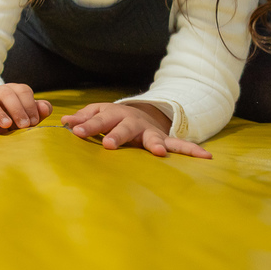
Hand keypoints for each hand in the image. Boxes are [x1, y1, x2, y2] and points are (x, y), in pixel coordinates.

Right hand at [0, 83, 52, 132]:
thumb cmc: (15, 118)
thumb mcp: (28, 115)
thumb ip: (39, 111)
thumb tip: (45, 109)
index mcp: (15, 90)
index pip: (23, 91)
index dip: (30, 105)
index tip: (33, 121)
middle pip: (7, 94)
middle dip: (17, 110)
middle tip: (24, 125)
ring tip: (7, 126)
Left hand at [61, 102, 211, 158]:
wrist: (140, 113)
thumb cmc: (112, 117)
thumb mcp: (97, 113)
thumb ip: (83, 117)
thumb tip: (64, 120)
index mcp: (113, 114)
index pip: (97, 119)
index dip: (87, 125)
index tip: (75, 131)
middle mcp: (132, 122)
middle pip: (124, 127)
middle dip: (117, 135)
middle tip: (109, 144)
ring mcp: (149, 132)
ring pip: (153, 138)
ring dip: (156, 144)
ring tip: (159, 153)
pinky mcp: (163, 141)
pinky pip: (180, 146)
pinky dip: (192, 151)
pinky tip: (206, 157)